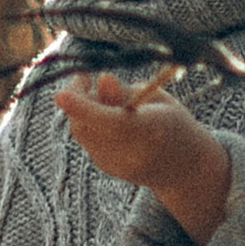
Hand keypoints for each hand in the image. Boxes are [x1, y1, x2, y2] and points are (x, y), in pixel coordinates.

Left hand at [55, 68, 234, 245]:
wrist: (183, 167)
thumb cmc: (172, 123)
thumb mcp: (158, 99)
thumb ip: (127, 92)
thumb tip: (101, 79)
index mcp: (152, 130)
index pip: (111, 120)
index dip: (82, 107)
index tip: (60, 94)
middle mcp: (132, 152)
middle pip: (86, 125)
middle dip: (76, 99)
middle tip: (84, 77)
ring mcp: (117, 165)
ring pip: (81, 132)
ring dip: (81, 110)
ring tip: (101, 96)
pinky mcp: (107, 168)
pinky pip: (86, 140)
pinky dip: (89, 122)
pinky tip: (108, 118)